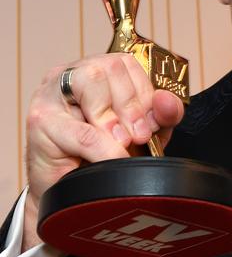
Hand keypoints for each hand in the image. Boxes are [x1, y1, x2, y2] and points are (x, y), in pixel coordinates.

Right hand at [23, 53, 184, 250]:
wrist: (70, 193)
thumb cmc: (103, 155)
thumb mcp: (142, 132)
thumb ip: (161, 115)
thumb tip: (167, 101)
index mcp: (97, 70)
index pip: (126, 63)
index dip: (145, 92)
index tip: (152, 122)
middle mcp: (71, 74)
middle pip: (109, 67)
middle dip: (132, 105)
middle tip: (139, 136)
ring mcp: (51, 94)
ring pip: (90, 83)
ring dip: (113, 117)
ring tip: (122, 143)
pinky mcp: (40, 121)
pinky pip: (79, 129)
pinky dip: (102, 146)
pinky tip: (112, 158)